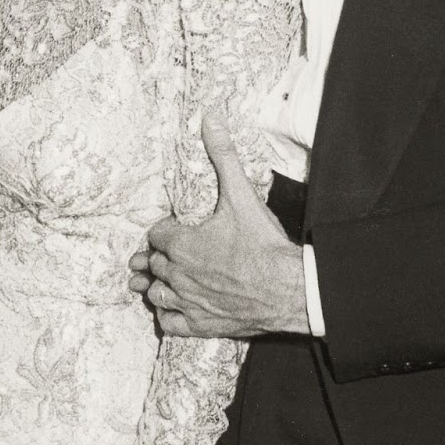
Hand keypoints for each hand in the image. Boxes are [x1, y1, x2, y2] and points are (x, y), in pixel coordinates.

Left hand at [129, 109, 308, 338]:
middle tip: (165, 253)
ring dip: (158, 286)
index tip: (174, 229)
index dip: (163, 230)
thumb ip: (223, 156)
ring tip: (161, 280)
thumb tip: (210, 119)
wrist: (291, 288)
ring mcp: (188, 302)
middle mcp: (178, 274)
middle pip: (153, 263)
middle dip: (157, 257)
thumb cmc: (264, 244)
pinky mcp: (201, 325)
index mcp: (181, 243)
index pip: (155, 234)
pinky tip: (176, 308)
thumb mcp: (241, 194)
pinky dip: (170, 316)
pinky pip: (170, 324)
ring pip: (156, 294)